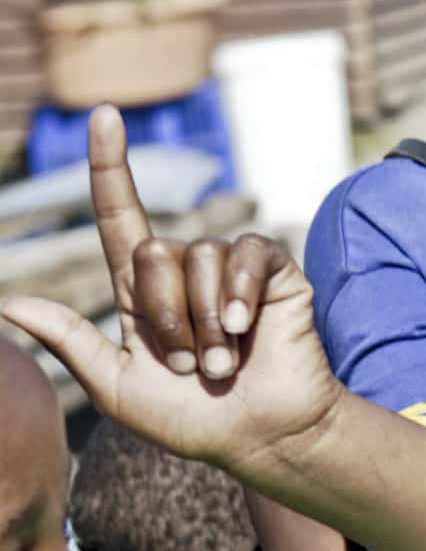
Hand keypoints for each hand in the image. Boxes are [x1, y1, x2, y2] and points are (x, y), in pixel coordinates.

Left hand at [0, 106, 342, 467]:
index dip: (110, 166)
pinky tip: (246, 330)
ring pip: (195, 258)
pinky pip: (244, 255)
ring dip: (203, 322)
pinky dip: (237, 295)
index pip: (120, 215)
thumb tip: (11, 303)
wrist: (263, 436)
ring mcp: (229, 270)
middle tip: (188, 363)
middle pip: (151, 251)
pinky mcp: (273, 273)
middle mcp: (184, 272)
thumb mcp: (118, 388)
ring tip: (222, 360)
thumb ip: (72, 342)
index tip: (105, 115)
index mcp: (141, 294)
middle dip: (164, 316)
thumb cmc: (192, 421)